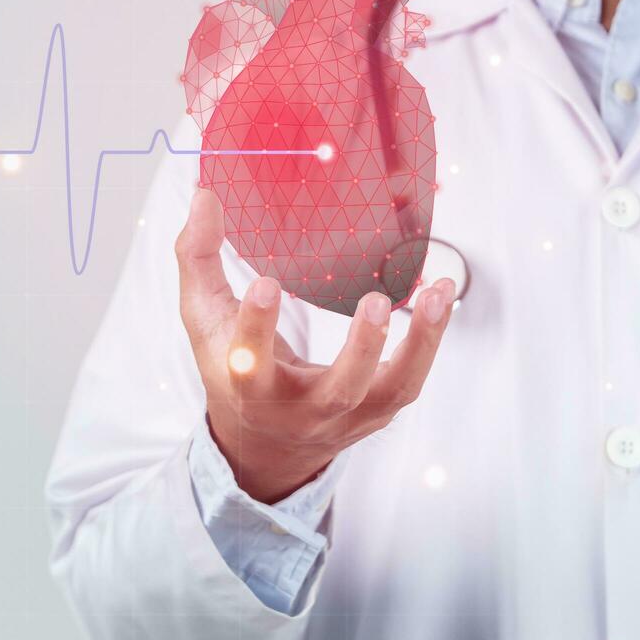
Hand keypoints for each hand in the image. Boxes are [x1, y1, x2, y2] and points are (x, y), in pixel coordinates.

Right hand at [175, 190, 455, 502]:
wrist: (265, 445)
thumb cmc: (232, 368)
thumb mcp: (205, 320)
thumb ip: (197, 259)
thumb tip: (204, 194)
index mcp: (248, 388)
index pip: (248, 366)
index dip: (256, 330)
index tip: (266, 285)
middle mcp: (301, 409)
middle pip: (336, 390)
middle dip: (360, 350)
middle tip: (375, 302)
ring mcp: (346, 414)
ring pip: (390, 389)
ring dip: (417, 345)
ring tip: (434, 295)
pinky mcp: (378, 409)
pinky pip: (410, 378)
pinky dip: (431, 338)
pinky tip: (441, 294)